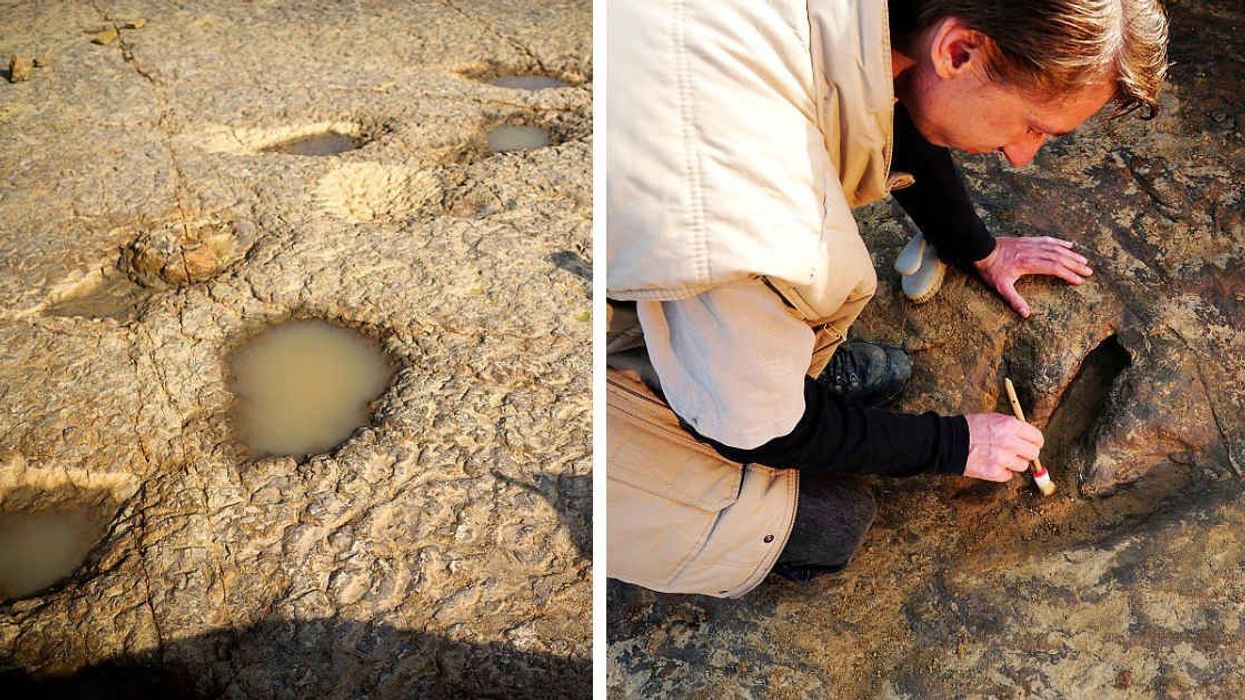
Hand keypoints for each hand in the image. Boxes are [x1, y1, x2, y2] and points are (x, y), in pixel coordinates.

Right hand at [963, 413, 1043, 481]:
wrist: (948, 441)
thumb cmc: (970, 428)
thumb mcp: (994, 418)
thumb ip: (1013, 427)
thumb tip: (1029, 437)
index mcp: (1010, 426)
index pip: (1037, 437)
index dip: (1035, 441)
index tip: (1032, 444)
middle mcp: (1009, 442)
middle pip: (1033, 454)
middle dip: (1026, 453)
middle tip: (1017, 452)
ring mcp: (1002, 459)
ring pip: (1022, 466)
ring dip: (1014, 463)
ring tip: (1000, 457)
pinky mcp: (994, 472)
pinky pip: (1008, 476)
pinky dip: (1002, 472)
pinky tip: (992, 464)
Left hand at [973, 236, 1092, 317]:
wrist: (981, 249)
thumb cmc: (991, 270)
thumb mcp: (1000, 287)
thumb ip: (1014, 300)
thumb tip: (1025, 314)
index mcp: (1028, 264)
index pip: (1054, 268)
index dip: (1067, 274)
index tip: (1079, 281)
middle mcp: (1033, 252)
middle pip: (1059, 257)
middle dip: (1075, 265)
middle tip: (1089, 271)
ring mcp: (1031, 244)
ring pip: (1056, 248)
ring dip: (1071, 254)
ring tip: (1084, 260)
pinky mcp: (1028, 240)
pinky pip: (1047, 239)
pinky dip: (1059, 242)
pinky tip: (1069, 244)